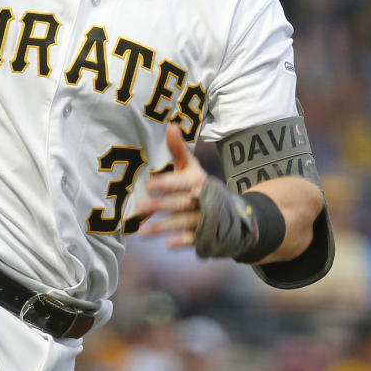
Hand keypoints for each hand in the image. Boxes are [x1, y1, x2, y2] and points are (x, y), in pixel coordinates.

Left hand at [134, 121, 208, 247]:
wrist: (232, 213)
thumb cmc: (201, 186)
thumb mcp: (193, 168)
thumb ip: (179, 150)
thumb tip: (170, 125)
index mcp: (199, 182)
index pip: (182, 182)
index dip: (167, 183)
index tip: (150, 184)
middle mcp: (203, 201)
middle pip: (180, 203)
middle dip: (160, 205)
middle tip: (138, 207)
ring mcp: (204, 220)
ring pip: (182, 223)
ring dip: (163, 227)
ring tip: (141, 232)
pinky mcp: (205, 237)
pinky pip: (193, 240)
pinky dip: (182, 241)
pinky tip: (167, 244)